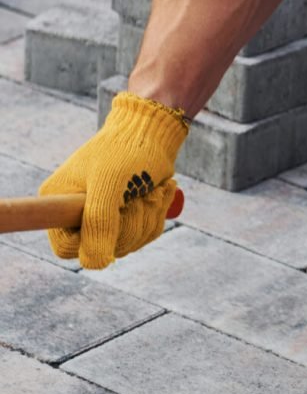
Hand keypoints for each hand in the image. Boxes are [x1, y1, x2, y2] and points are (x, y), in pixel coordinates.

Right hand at [38, 91, 188, 268]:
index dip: (93, 239)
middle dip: (131, 224)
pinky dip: (156, 214)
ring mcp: (103, 214)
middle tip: (142, 195)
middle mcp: (76, 211)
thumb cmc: (127, 150)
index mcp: (58, 201)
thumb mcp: (111, 185)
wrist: (153, 130)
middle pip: (103, 248)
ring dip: (148, 217)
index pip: (67, 247)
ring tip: (153, 189)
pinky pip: (143, 233)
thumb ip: (99, 223)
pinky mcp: (125, 215)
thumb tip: (94, 264)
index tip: (114, 213)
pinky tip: (160, 191)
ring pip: (127, 243)